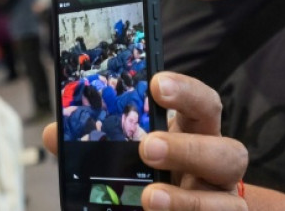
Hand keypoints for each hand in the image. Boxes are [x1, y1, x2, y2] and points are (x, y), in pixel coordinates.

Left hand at [40, 72, 248, 210]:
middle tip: (148, 148)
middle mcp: (219, 168)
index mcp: (198, 136)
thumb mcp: (131, 155)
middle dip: (189, 149)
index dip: (186, 92)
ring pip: (230, 205)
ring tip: (149, 198)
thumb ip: (98, 144)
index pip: (204, 105)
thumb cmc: (157, 176)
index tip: (156, 84)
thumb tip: (54, 134)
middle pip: (230, 153)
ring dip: (188, 202)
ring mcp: (223, 204)